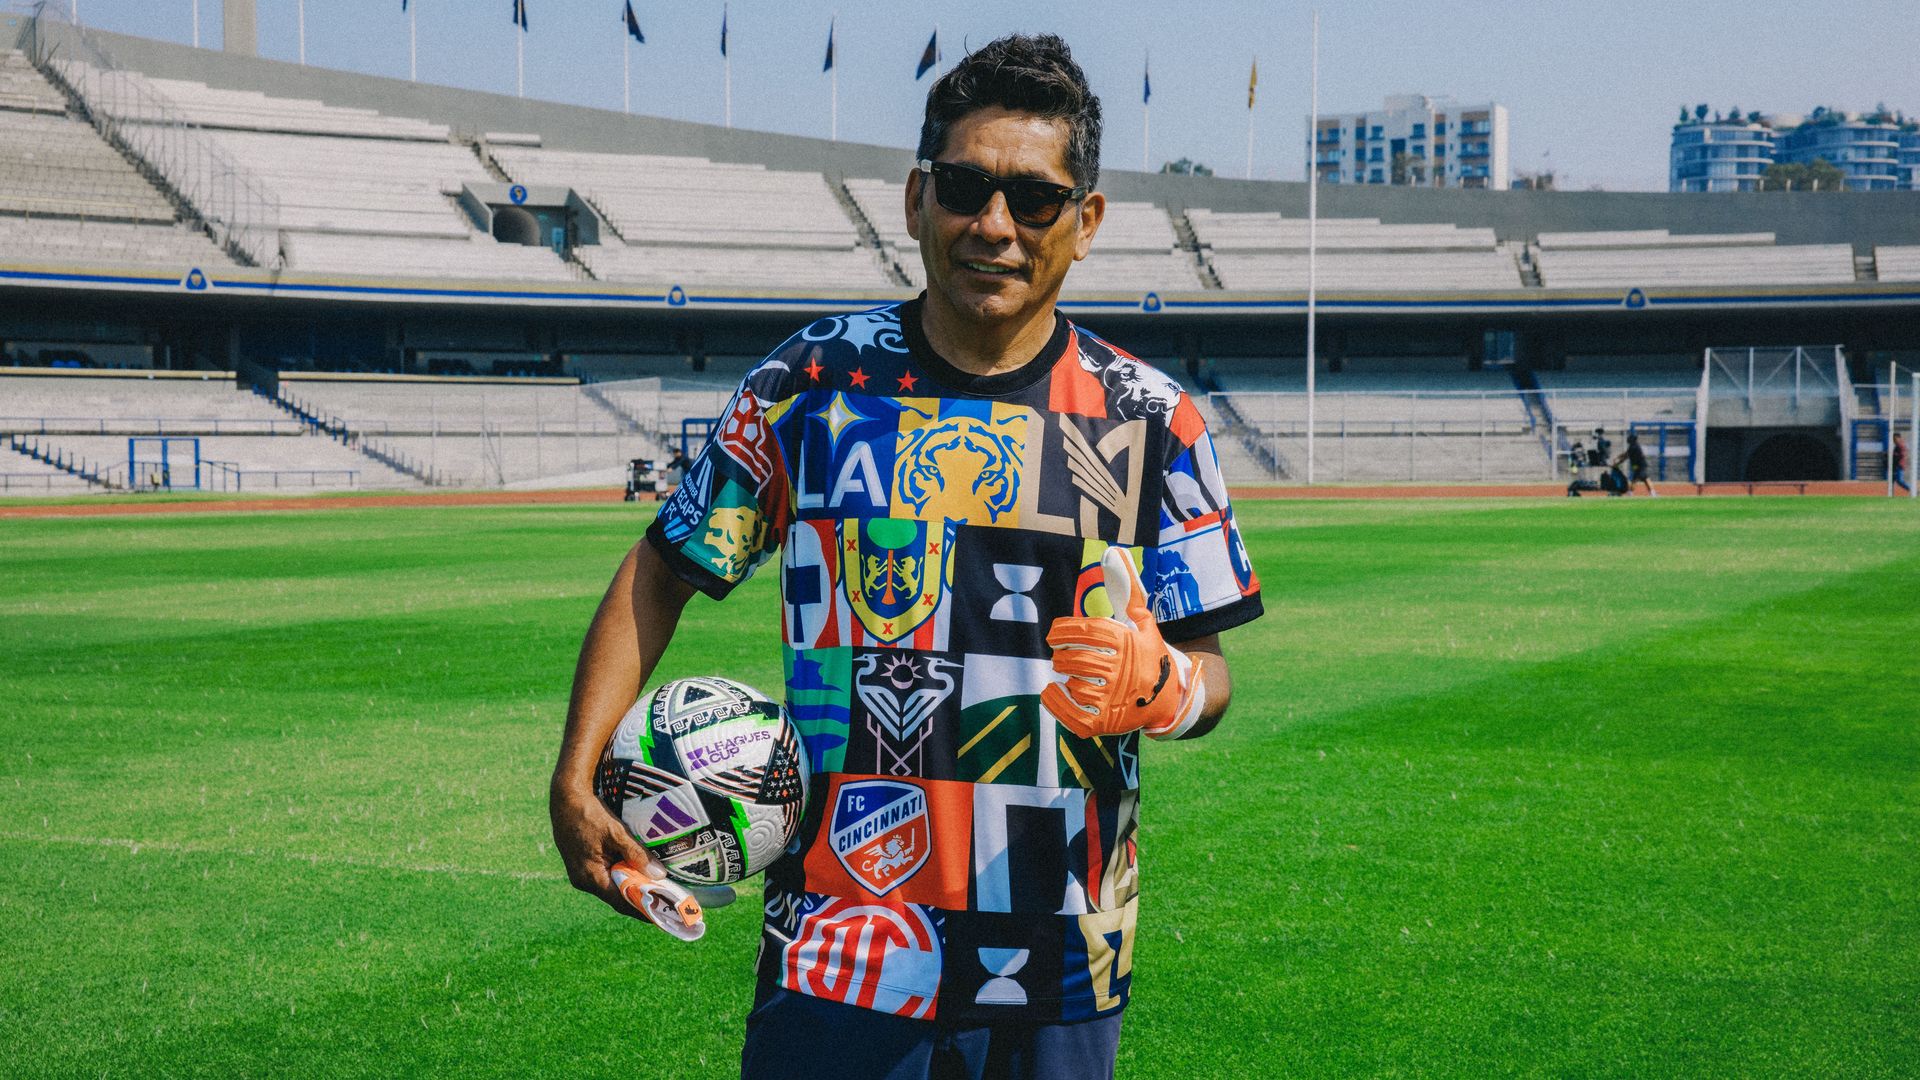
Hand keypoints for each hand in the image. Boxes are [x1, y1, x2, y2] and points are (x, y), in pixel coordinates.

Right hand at [551, 787, 735, 937]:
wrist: (565, 798)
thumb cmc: (589, 814)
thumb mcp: (616, 832)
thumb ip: (636, 854)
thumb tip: (659, 875)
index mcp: (590, 877)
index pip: (621, 901)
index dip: (642, 910)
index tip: (661, 916)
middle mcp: (584, 880)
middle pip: (617, 897)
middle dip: (640, 900)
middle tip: (664, 904)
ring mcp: (581, 873)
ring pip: (611, 886)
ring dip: (631, 887)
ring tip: (655, 890)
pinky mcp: (583, 864)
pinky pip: (605, 876)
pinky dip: (621, 876)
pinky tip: (636, 873)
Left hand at [1040, 548, 1206, 740]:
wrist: (1169, 701)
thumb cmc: (1149, 656)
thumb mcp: (1143, 622)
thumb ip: (1127, 589)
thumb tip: (1113, 551)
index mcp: (1129, 645)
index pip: (1088, 631)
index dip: (1065, 630)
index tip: (1055, 633)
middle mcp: (1122, 673)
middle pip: (1076, 658)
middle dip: (1063, 655)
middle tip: (1061, 655)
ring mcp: (1113, 701)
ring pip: (1074, 682)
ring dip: (1065, 675)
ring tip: (1068, 672)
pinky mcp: (1104, 723)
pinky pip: (1070, 713)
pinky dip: (1055, 701)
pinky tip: (1054, 691)